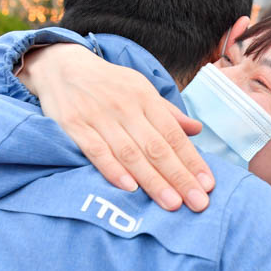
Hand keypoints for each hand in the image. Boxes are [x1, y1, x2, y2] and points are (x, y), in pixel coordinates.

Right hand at [20, 44, 214, 211]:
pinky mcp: (73, 126)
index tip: (208, 184)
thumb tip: (196, 130)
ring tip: (171, 203)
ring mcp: (98, 117)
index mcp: (145, 98)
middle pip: (156, 147)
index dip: (192, 160)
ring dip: (152, 180)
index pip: (173, 134)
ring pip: (129, 153)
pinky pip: (95, 151)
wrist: (62, 67)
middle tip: (198, 202)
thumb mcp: (141, 88)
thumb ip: (167, 112)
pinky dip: (112, 170)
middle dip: (179, 177)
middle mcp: (125, 107)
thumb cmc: (108, 84)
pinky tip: (129, 188)